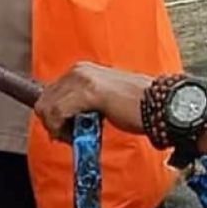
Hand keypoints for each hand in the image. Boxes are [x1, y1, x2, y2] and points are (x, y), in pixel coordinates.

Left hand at [34, 62, 152, 139]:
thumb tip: (64, 120)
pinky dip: (63, 129)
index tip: (64, 131)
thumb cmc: (138, 107)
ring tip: (79, 136)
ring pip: (47, 108)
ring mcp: (82, 79)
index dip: (52, 116)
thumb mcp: (104, 101)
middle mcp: (79, 70)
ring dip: (58, 128)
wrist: (162, 105)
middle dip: (53, 123)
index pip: (49, 93)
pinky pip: (57, 113)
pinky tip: (80, 135)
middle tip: (71, 137)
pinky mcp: (88, 92)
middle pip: (44, 100)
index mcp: (82, 70)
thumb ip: (83, 105)